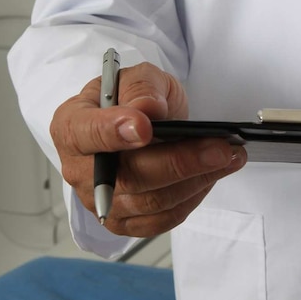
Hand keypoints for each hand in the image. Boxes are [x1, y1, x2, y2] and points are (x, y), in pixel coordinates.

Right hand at [50, 62, 245, 236]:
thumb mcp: (138, 77)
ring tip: (229, 157)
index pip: (86, 134)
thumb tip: (147, 109)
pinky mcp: (126, 222)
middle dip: (179, 162)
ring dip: (196, 180)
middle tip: (219, 147)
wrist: (141, 122)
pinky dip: (193, 197)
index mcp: (71, 126)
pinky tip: (213, 175)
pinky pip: (162, 219)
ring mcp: (101, 202)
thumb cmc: (133, 99)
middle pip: (127, 176)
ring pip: (151, 201)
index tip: (145, 127)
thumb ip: (141, 87)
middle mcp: (80, 170)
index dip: (114, 132)